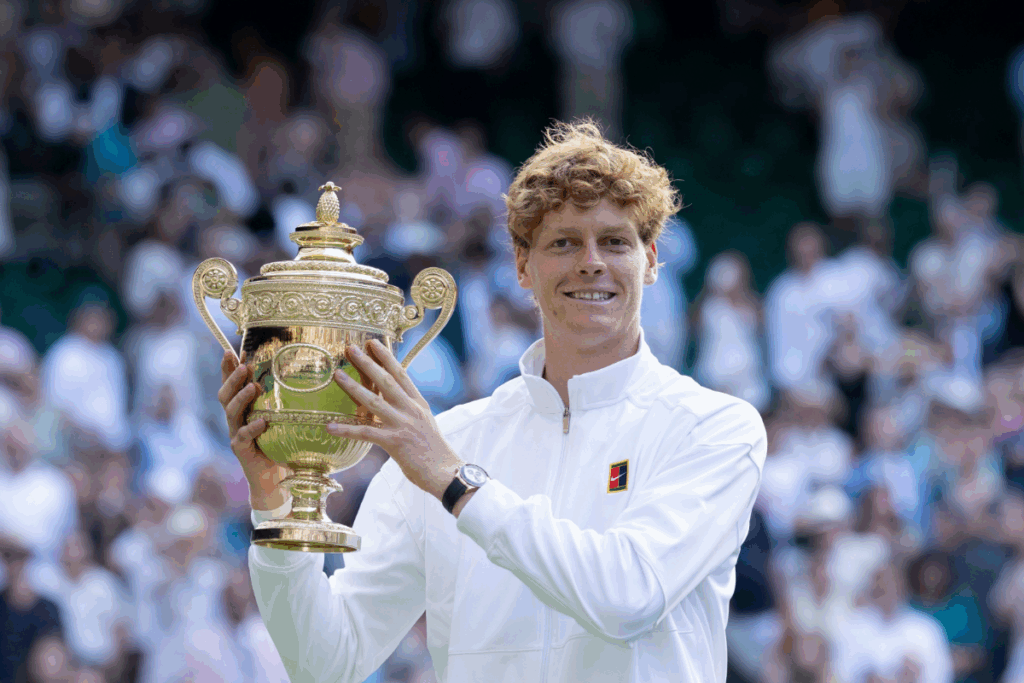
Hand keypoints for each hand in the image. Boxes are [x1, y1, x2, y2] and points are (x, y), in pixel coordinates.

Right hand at [218, 352, 291, 509]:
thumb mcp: (281, 417)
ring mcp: (235, 433)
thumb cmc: (280, 442)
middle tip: (243, 365)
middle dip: (231, 378)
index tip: (229, 350)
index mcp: (243, 408)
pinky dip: (251, 428)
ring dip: (240, 398)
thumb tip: (304, 375)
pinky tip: (261, 421)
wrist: (273, 478)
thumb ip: (284, 400)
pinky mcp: (241, 450)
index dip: (227, 369)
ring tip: (251, 386)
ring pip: (230, 412)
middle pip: (225, 395)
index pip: (231, 384)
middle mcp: (235, 418)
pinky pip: (242, 437)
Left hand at [327, 340, 461, 501]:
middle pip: (386, 381)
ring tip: (337, 375)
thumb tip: (392, 401)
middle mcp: (411, 409)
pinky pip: (366, 433)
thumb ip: (409, 410)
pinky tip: (330, 426)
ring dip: (353, 387)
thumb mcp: (425, 423)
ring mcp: (403, 424)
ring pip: (374, 401)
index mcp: (418, 403)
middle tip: (351, 348)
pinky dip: (346, 429)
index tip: (374, 342)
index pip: (401, 374)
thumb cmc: (434, 451)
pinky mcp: (394, 442)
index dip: (386, 357)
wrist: (445, 472)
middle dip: (368, 363)